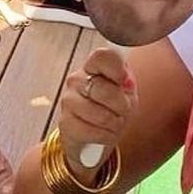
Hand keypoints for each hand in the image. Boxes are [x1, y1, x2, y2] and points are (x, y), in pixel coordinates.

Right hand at [58, 46, 136, 171]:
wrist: (95, 132)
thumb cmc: (112, 105)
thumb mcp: (125, 90)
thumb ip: (127, 81)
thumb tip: (126, 82)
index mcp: (92, 66)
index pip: (102, 57)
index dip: (117, 69)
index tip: (126, 82)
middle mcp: (76, 80)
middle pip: (104, 90)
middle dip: (122, 105)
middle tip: (125, 110)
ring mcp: (68, 101)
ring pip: (100, 114)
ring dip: (115, 123)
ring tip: (116, 123)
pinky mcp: (65, 123)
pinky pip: (92, 131)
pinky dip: (105, 136)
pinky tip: (106, 134)